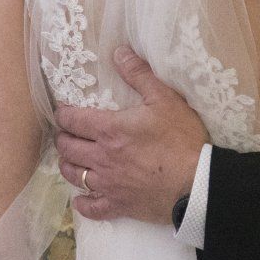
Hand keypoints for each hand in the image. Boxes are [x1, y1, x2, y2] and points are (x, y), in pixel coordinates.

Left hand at [54, 47, 206, 225]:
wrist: (197, 184)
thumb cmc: (182, 140)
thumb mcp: (165, 99)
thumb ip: (139, 75)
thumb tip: (119, 52)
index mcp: (110, 130)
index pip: (72, 120)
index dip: (63, 115)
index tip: (62, 112)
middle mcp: (102, 157)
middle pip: (68, 148)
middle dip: (62, 139)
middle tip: (65, 134)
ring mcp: (108, 184)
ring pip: (74, 175)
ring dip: (68, 166)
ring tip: (70, 160)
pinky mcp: (119, 205)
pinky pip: (92, 208)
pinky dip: (83, 204)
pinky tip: (81, 200)